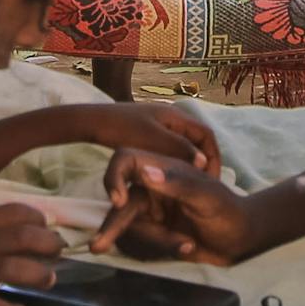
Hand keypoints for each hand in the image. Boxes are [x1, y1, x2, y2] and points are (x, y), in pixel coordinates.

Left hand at [72, 101, 220, 176]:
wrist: (90, 122)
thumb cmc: (121, 129)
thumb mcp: (152, 141)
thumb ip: (178, 150)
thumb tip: (203, 163)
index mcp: (176, 116)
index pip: (207, 135)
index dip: (214, 156)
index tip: (213, 178)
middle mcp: (170, 119)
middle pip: (196, 142)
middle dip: (203, 163)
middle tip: (204, 186)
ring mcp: (158, 127)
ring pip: (181, 148)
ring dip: (187, 166)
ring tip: (189, 188)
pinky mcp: (146, 136)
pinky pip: (168, 152)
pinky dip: (173, 166)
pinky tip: (168, 183)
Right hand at [92, 149, 263, 265]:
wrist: (243, 239)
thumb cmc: (230, 211)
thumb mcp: (208, 196)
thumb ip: (178, 184)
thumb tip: (144, 173)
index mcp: (162, 170)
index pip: (126, 161)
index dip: (114, 177)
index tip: (117, 200)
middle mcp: (151, 189)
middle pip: (121, 205)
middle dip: (114, 226)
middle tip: (98, 247)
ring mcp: (151, 213)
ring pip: (130, 229)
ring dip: (155, 242)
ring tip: (187, 245)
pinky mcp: (154, 235)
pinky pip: (141, 246)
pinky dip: (161, 250)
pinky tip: (186, 249)